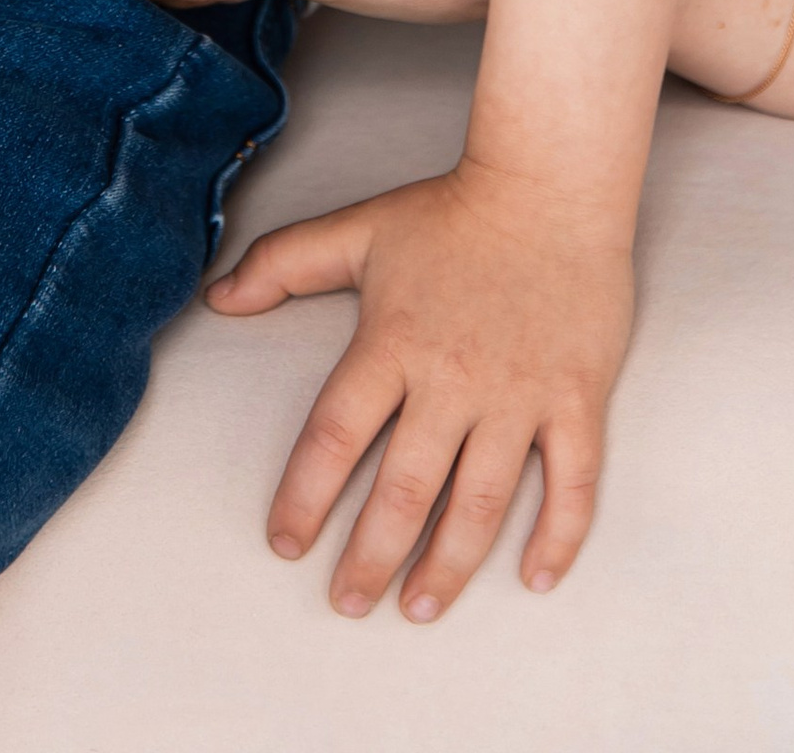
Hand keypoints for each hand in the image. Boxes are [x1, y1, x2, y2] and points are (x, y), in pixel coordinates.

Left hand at [211, 162, 630, 613]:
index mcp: (394, 343)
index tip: (284, 544)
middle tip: (348, 604)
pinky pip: (571, 482)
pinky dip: (557, 536)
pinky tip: (534, 579)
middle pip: (404, 490)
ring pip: (480, 502)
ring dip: (448, 565)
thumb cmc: (451, 211)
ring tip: (419, 608)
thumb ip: (283, 264)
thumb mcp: (359, 229)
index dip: (304, 496)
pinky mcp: (575, 398)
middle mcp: (453, 380)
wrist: (550, 184)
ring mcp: (519, 394)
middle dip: (371, 557)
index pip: (336, 436)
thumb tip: (217, 298)